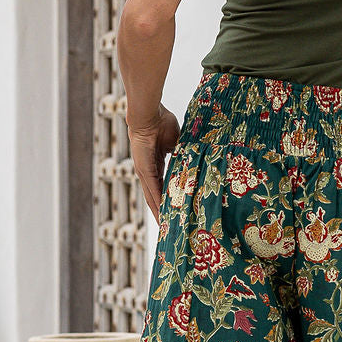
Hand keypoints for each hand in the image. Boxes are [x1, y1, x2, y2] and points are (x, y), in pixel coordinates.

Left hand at [127, 105, 180, 224]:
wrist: (149, 114)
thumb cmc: (161, 122)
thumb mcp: (176, 142)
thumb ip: (183, 152)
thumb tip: (197, 157)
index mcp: (155, 164)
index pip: (162, 187)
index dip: (167, 200)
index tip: (174, 211)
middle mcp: (147, 171)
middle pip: (155, 196)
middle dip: (162, 212)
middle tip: (169, 227)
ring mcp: (144, 172)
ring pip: (153, 197)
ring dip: (159, 212)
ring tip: (166, 228)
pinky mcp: (144, 170)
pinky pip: (152, 190)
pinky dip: (157, 203)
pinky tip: (162, 214)